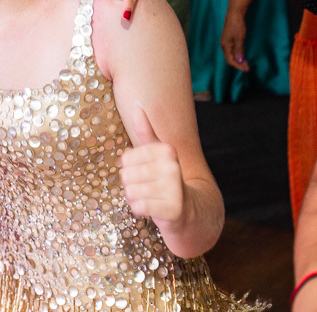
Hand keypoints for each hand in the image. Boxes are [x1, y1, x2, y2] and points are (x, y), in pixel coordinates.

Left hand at [120, 103, 184, 224]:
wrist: (189, 209)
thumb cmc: (166, 178)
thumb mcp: (157, 153)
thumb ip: (146, 131)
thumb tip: (137, 106)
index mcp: (167, 150)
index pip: (126, 158)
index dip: (129, 168)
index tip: (144, 171)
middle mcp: (173, 167)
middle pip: (126, 175)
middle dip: (131, 184)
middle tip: (146, 187)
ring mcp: (174, 188)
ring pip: (131, 192)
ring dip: (135, 197)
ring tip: (149, 197)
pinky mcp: (173, 209)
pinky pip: (139, 207)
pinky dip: (139, 209)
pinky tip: (151, 208)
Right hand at [220, 9, 248, 70]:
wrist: (234, 13)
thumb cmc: (236, 25)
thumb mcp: (239, 38)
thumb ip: (239, 50)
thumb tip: (239, 61)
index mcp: (225, 46)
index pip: (230, 61)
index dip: (238, 66)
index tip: (247, 68)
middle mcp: (224, 46)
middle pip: (230, 59)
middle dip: (238, 64)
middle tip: (248, 67)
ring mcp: (226, 42)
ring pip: (231, 55)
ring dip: (238, 60)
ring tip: (246, 63)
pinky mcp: (229, 39)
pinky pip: (232, 51)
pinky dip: (237, 55)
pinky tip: (242, 55)